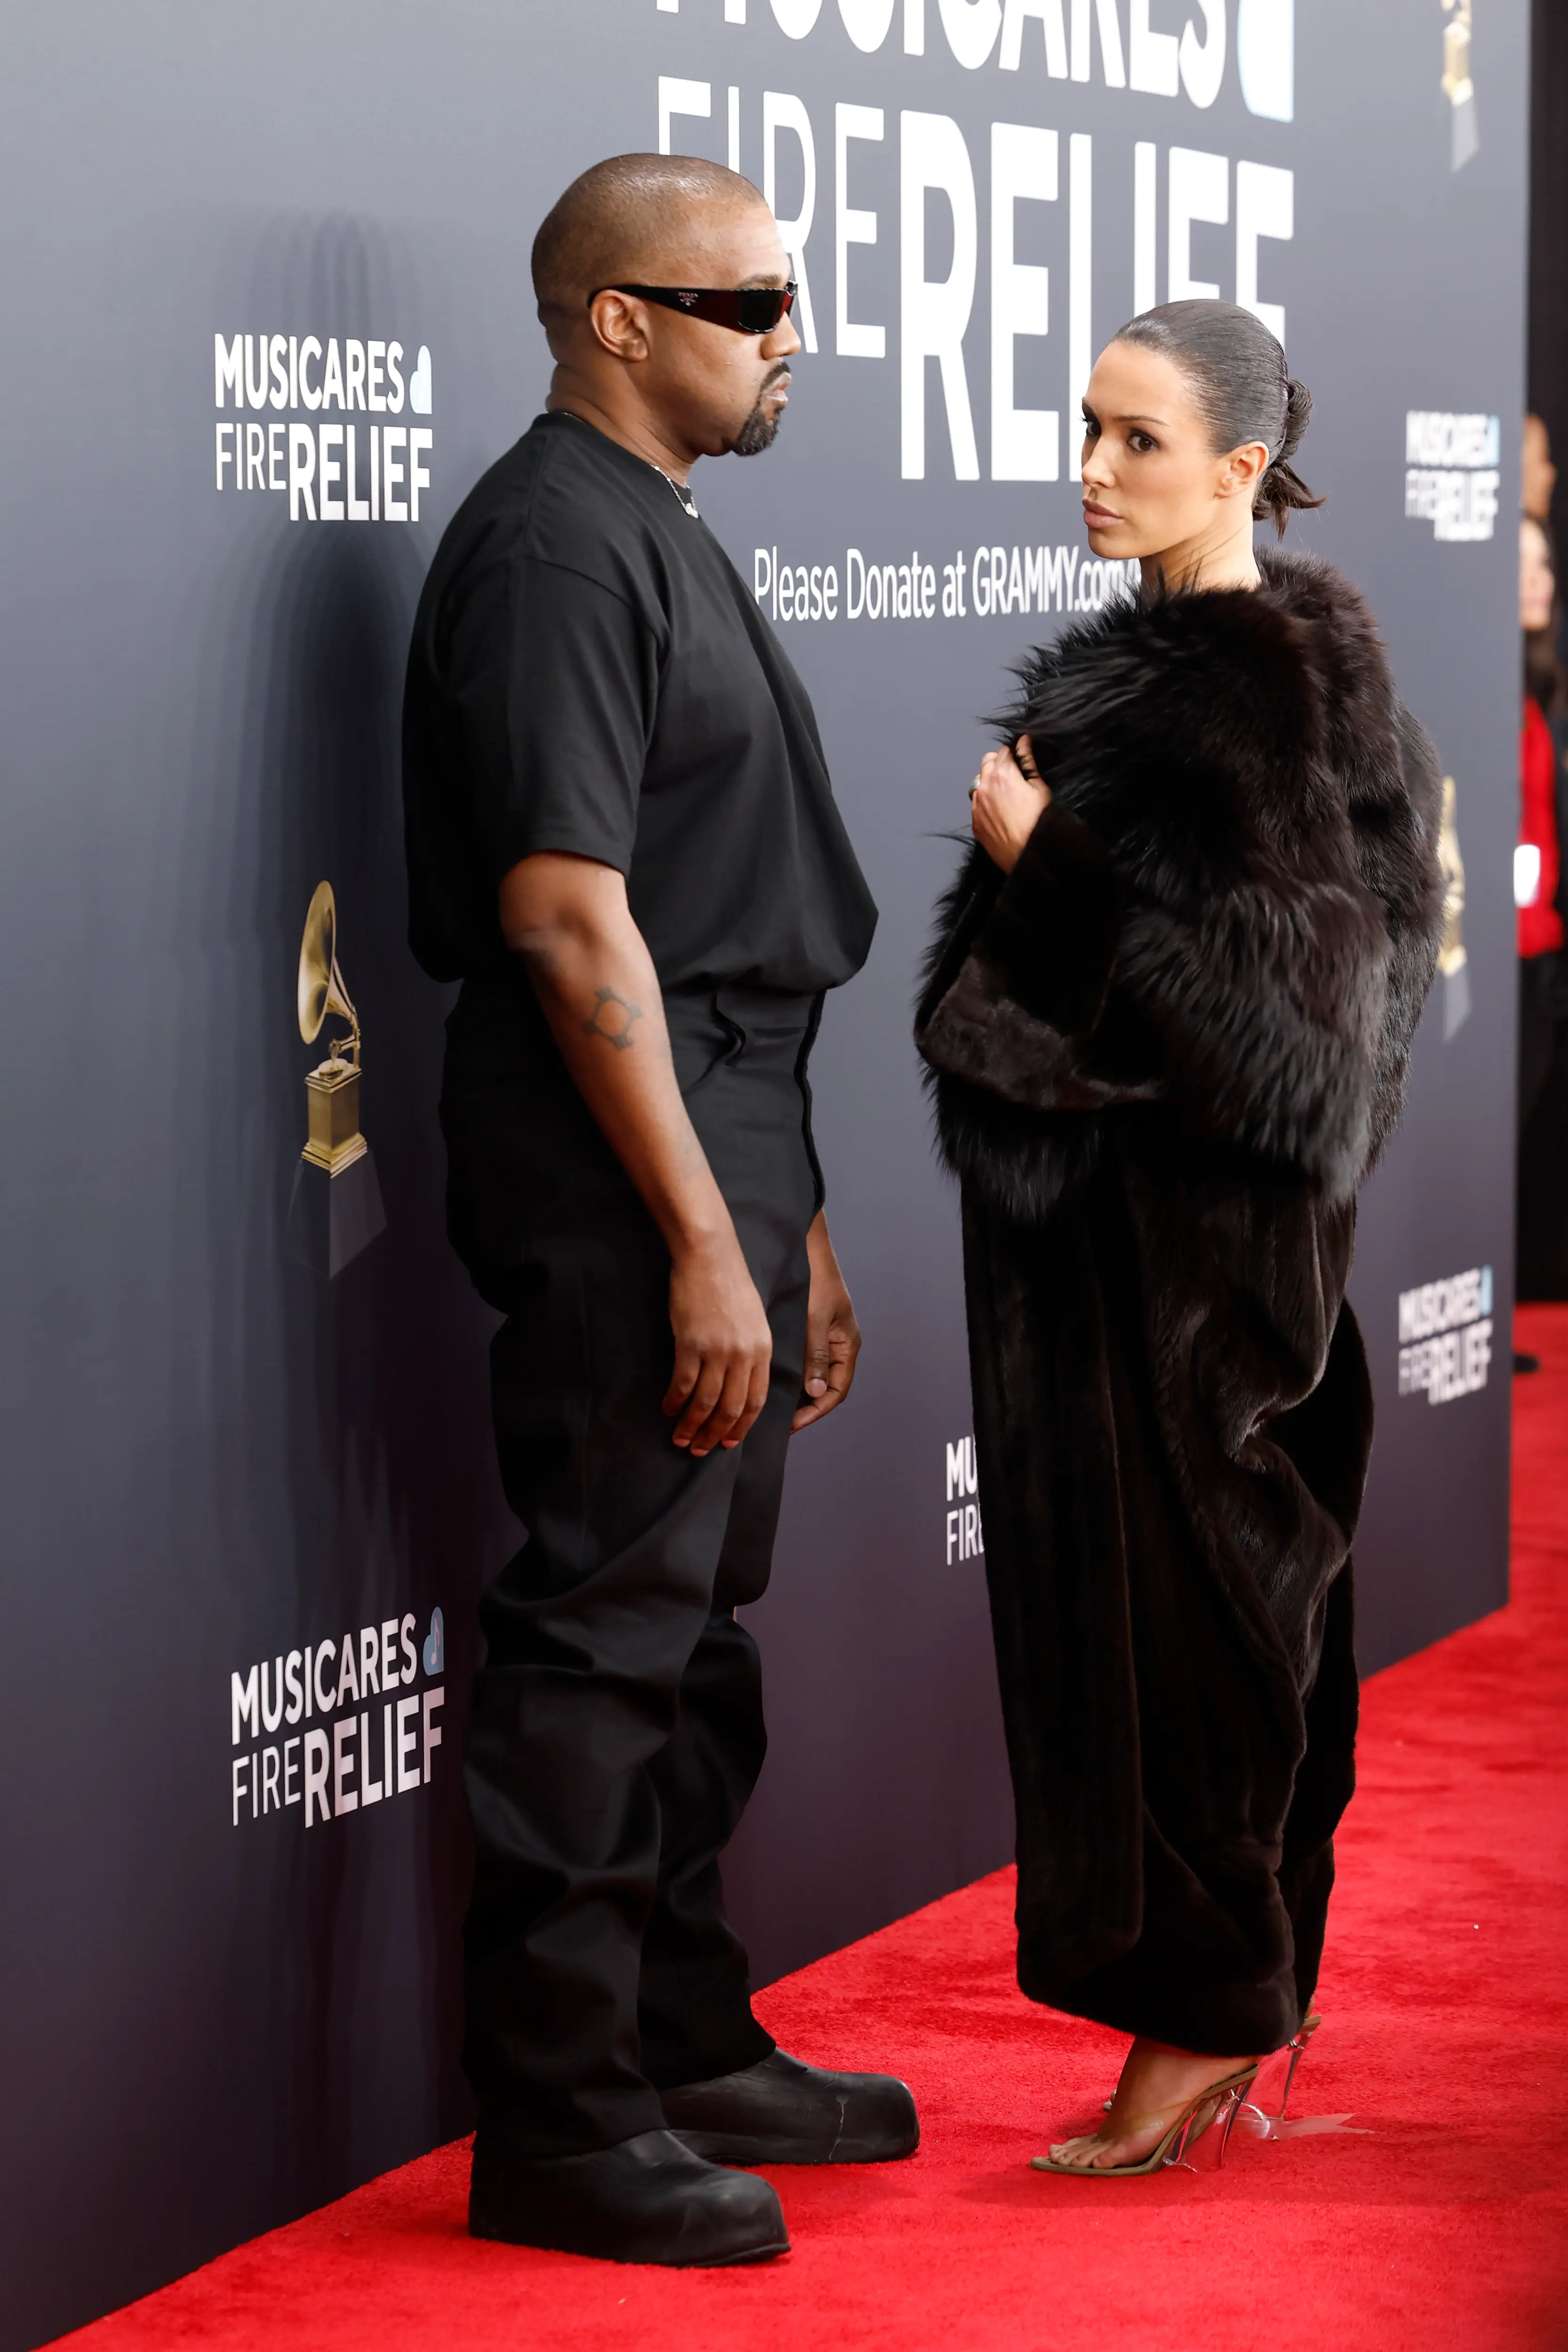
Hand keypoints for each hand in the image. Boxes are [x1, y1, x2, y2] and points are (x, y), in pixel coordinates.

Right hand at [664, 1235, 773, 1456]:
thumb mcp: (753, 1319)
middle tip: (701, 1450)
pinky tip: (668, 1409)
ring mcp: (717, 1351)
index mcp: (762, 1349)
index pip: (755, 1400)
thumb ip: (750, 1350)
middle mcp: (743, 1355)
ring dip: (692, 1425)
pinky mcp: (691, 1343)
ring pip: (706, 1402)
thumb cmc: (730, 1283)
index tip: (728, 1441)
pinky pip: (684, 1383)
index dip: (741, 1425)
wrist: (710, 1255)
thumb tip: (740, 1381)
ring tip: (681, 1439)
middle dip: (715, 1434)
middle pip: (731, 1408)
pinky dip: (675, 1400)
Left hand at [792, 1212, 861, 1432]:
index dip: (816, 1411)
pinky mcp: (808, 1331)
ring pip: (812, 1377)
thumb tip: (815, 1393)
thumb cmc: (815, 1278)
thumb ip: (815, 1355)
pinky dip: (789, 1375)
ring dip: (795, 1393)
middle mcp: (838, 1346)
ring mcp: (823, 1339)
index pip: (836, 1391)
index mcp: (847, 1345)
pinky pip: (801, 1362)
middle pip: (824, 1389)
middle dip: (804, 1408)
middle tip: (777, 1423)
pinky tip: (769, 1381)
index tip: (792, 1425)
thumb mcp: (815, 1318)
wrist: (806, 1246)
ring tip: (770, 1407)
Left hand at [970, 733, 1049, 873]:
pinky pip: (976, 804)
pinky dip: (984, 801)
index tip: (1020, 762)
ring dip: (989, 781)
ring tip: (1005, 794)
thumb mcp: (1039, 787)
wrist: (1030, 853)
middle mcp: (985, 786)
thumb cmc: (1039, 820)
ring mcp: (977, 805)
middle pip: (987, 762)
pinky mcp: (975, 823)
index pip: (1004, 751)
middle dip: (999, 763)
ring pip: (978, 782)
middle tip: (1014, 775)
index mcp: (1002, 774)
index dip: (1014, 755)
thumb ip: (1028, 761)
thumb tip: (1024, 741)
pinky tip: (999, 811)